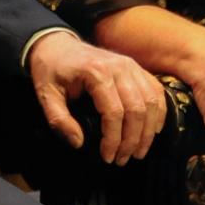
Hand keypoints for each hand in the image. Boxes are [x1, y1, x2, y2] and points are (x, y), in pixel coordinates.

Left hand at [28, 31, 167, 164]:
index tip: (108, 157)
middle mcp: (119, 67)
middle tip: (123, 159)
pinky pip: (156, 91)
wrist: (57, 45)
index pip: (114, 112)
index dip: (113, 139)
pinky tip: (153, 131)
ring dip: (148, 131)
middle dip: (133, 140)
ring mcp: (131, 65)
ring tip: (138, 152)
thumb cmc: (51, 70)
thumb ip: (59, 120)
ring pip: (151, 102)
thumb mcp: (46, 95)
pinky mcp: (137, 68)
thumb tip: (79, 143)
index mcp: (96, 72)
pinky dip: (158, 113)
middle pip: (137, 109)